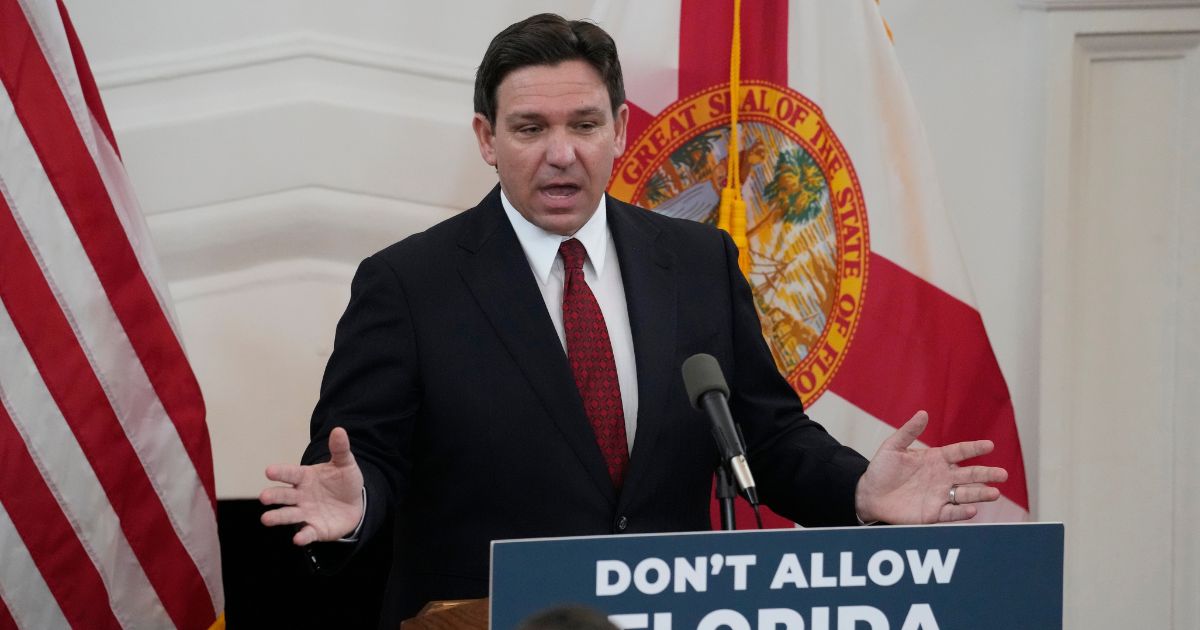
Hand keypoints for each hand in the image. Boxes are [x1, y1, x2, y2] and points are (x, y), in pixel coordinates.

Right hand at [259, 427, 364, 544]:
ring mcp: (306, 513)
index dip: (280, 472)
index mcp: (305, 477)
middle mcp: (300, 496)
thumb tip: (339, 430)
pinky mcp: (315, 529)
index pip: (290, 473)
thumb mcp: (345, 464)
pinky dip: (302, 536)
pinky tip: (297, 539)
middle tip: (264, 496)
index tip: (269, 471)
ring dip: (278, 517)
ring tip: (266, 519)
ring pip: (289, 515)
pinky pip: (307, 533)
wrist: (355, 504)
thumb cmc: (344, 482)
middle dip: (274, 496)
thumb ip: (340, 449)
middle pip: (284, 495)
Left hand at [854, 410, 1007, 523]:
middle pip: (969, 475)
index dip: (974, 448)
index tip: (990, 445)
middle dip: (986, 474)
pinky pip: (951, 512)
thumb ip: (909, 431)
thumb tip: (923, 413)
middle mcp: (942, 477)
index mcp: (936, 459)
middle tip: (1003, 474)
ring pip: (965, 494)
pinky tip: (972, 510)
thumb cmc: (882, 469)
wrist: (870, 494)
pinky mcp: (933, 513)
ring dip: (980, 494)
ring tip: (994, 493)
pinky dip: (961, 512)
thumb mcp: (893, 447)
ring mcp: (939, 495)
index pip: (960, 452)